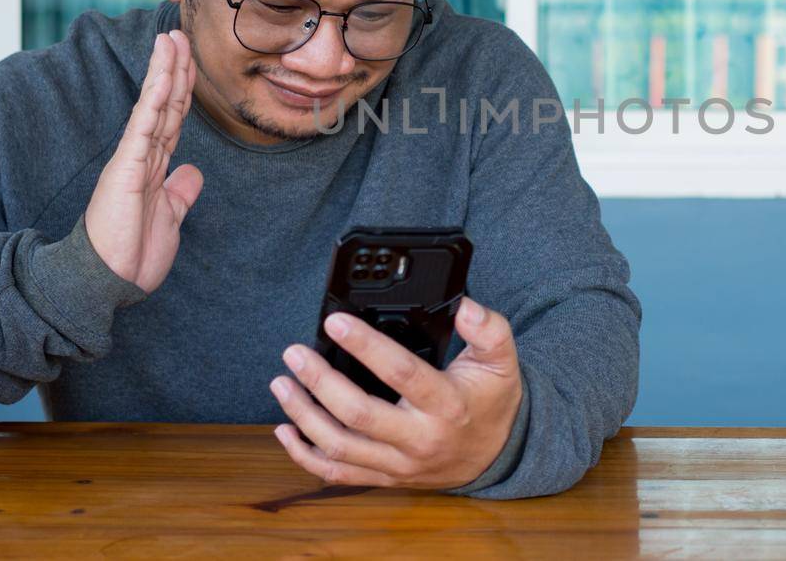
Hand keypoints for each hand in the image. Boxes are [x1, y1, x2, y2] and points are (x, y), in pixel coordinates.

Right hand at [84, 30, 202, 292]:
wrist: (107, 281)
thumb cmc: (132, 255)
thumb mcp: (169, 219)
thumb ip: (179, 193)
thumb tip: (191, 173)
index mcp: (152, 167)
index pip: (172, 119)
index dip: (182, 89)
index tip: (190, 61)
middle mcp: (142, 157)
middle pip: (165, 104)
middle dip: (175, 69)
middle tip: (181, 35)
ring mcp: (133, 159)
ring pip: (154, 106)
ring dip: (165, 72)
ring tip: (171, 39)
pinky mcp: (126, 168)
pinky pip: (144, 126)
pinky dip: (154, 98)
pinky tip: (162, 74)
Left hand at [270, 297, 523, 489]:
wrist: (499, 454)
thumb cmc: (492, 400)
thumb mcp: (502, 360)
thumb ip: (489, 329)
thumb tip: (465, 307)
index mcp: (447, 404)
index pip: (401, 372)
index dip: (365, 345)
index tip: (335, 322)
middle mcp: (420, 439)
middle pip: (359, 414)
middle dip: (320, 382)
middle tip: (295, 354)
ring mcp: (400, 463)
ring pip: (340, 447)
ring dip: (304, 416)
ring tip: (282, 384)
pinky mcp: (386, 477)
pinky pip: (338, 475)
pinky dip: (305, 456)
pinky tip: (286, 431)